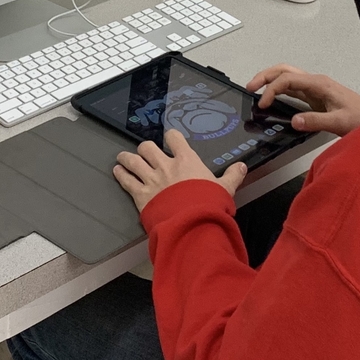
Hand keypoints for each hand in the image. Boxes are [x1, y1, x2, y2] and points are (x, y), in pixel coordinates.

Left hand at [114, 129, 247, 212]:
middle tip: (144, 151)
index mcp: (186, 161)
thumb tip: (241, 166)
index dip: (171, 137)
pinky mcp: (141, 195)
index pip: (175, 139)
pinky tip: (117, 171)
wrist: (192, 222)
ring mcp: (151, 179)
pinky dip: (120, 175)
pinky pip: (126, 180)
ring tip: (123, 157)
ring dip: (126, 158)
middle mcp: (166, 166)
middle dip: (144, 148)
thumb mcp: (225, 189)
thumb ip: (232, 176)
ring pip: (133, 161)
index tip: (170, 138)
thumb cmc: (208, 205)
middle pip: (147, 147)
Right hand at [246, 64, 359, 136]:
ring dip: (270, 80)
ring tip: (255, 89)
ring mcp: (314, 87)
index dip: (272, 90)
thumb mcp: (339, 122)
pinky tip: (272, 97)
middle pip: (284, 70)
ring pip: (287, 76)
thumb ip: (316, 121)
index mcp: (319, 84)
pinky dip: (278, 89)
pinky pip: (292, 87)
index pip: (288, 80)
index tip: (263, 104)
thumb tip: (294, 121)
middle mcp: (315, 82)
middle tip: (250, 87)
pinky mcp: (315, 95)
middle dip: (265, 76)